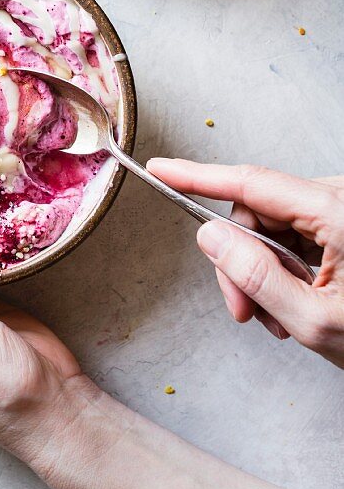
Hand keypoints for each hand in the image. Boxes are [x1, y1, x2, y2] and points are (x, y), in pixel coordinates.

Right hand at [147, 158, 343, 367]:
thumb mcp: (313, 319)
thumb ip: (254, 276)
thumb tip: (211, 236)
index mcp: (337, 213)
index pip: (251, 183)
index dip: (199, 176)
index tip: (162, 169)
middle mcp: (340, 201)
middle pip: (256, 212)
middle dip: (239, 261)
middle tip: (242, 310)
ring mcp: (342, 211)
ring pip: (271, 227)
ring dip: (261, 271)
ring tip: (276, 317)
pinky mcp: (342, 224)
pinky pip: (292, 234)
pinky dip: (282, 268)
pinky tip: (292, 303)